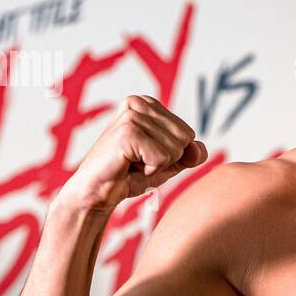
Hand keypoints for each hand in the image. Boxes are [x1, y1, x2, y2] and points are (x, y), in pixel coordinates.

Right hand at [57, 94, 206, 213]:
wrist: (96, 192)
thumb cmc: (129, 175)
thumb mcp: (168, 163)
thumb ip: (190, 154)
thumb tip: (199, 149)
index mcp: (147, 104)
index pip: (188, 133)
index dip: (172, 154)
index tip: (145, 156)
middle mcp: (138, 103)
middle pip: (184, 139)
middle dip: (167, 159)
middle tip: (138, 162)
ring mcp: (131, 116)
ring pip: (175, 150)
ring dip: (156, 165)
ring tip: (131, 163)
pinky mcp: (127, 132)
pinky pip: (162, 158)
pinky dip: (150, 171)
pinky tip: (128, 166)